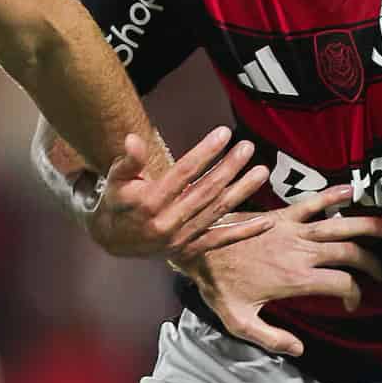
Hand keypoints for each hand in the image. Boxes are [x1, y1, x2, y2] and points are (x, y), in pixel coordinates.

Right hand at [85, 128, 270, 259]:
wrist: (114, 241)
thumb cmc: (118, 203)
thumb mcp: (116, 180)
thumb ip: (128, 161)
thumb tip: (132, 139)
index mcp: (150, 202)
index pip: (183, 173)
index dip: (205, 152)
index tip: (224, 133)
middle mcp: (168, 222)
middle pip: (206, 190)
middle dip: (229, 167)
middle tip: (247, 147)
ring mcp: (182, 238)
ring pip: (218, 212)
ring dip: (242, 192)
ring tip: (261, 172)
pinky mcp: (191, 249)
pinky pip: (222, 240)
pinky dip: (245, 231)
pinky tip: (267, 220)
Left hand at [186, 184, 381, 356]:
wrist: (196, 247)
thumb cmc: (218, 286)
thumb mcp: (240, 321)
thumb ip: (271, 338)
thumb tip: (299, 350)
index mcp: (295, 279)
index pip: (342, 283)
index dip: (355, 294)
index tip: (352, 303)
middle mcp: (300, 252)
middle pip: (349, 252)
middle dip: (371, 262)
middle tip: (381, 272)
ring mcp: (292, 230)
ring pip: (339, 224)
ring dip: (366, 226)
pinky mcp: (281, 214)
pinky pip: (312, 202)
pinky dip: (333, 195)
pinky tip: (351, 191)